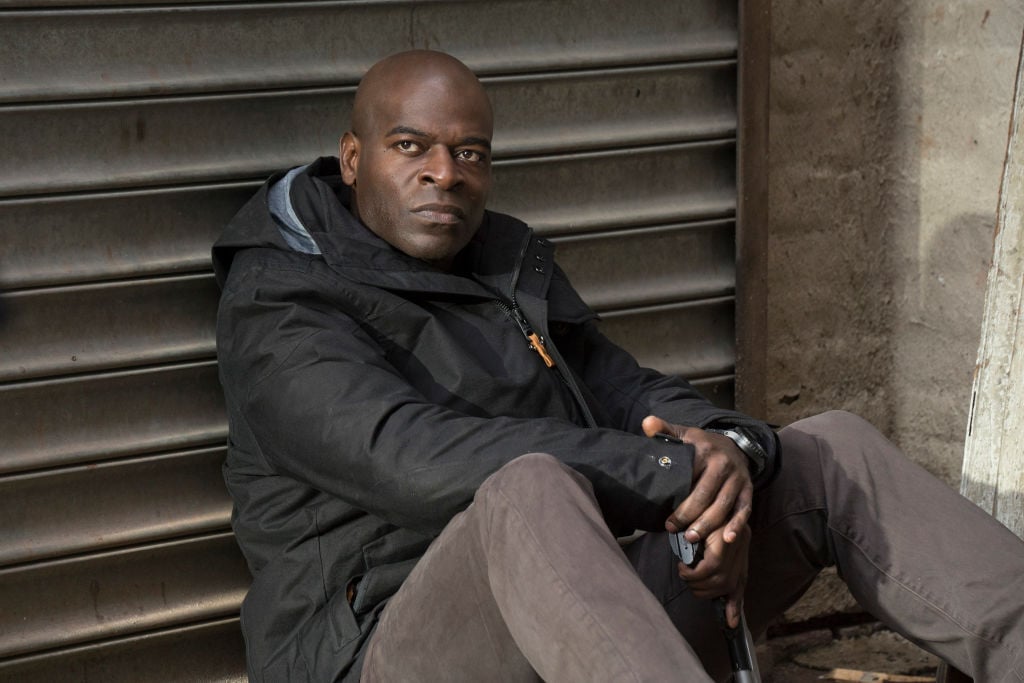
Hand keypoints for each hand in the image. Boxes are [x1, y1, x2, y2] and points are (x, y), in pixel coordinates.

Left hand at [643, 415, 753, 628]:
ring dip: (707, 525)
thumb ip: (664, 430)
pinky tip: (727, 539)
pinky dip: (736, 526)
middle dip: (688, 516)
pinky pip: (744, 511)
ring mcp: (738, 479)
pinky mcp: (748, 491)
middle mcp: (724, 465)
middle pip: (705, 496)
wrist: (736, 445)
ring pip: (722, 507)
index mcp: (705, 450)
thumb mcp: (684, 434)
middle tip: (672, 530)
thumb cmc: (702, 445)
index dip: (677, 499)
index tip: (664, 516)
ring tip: (690, 538)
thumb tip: (647, 424)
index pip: (690, 478)